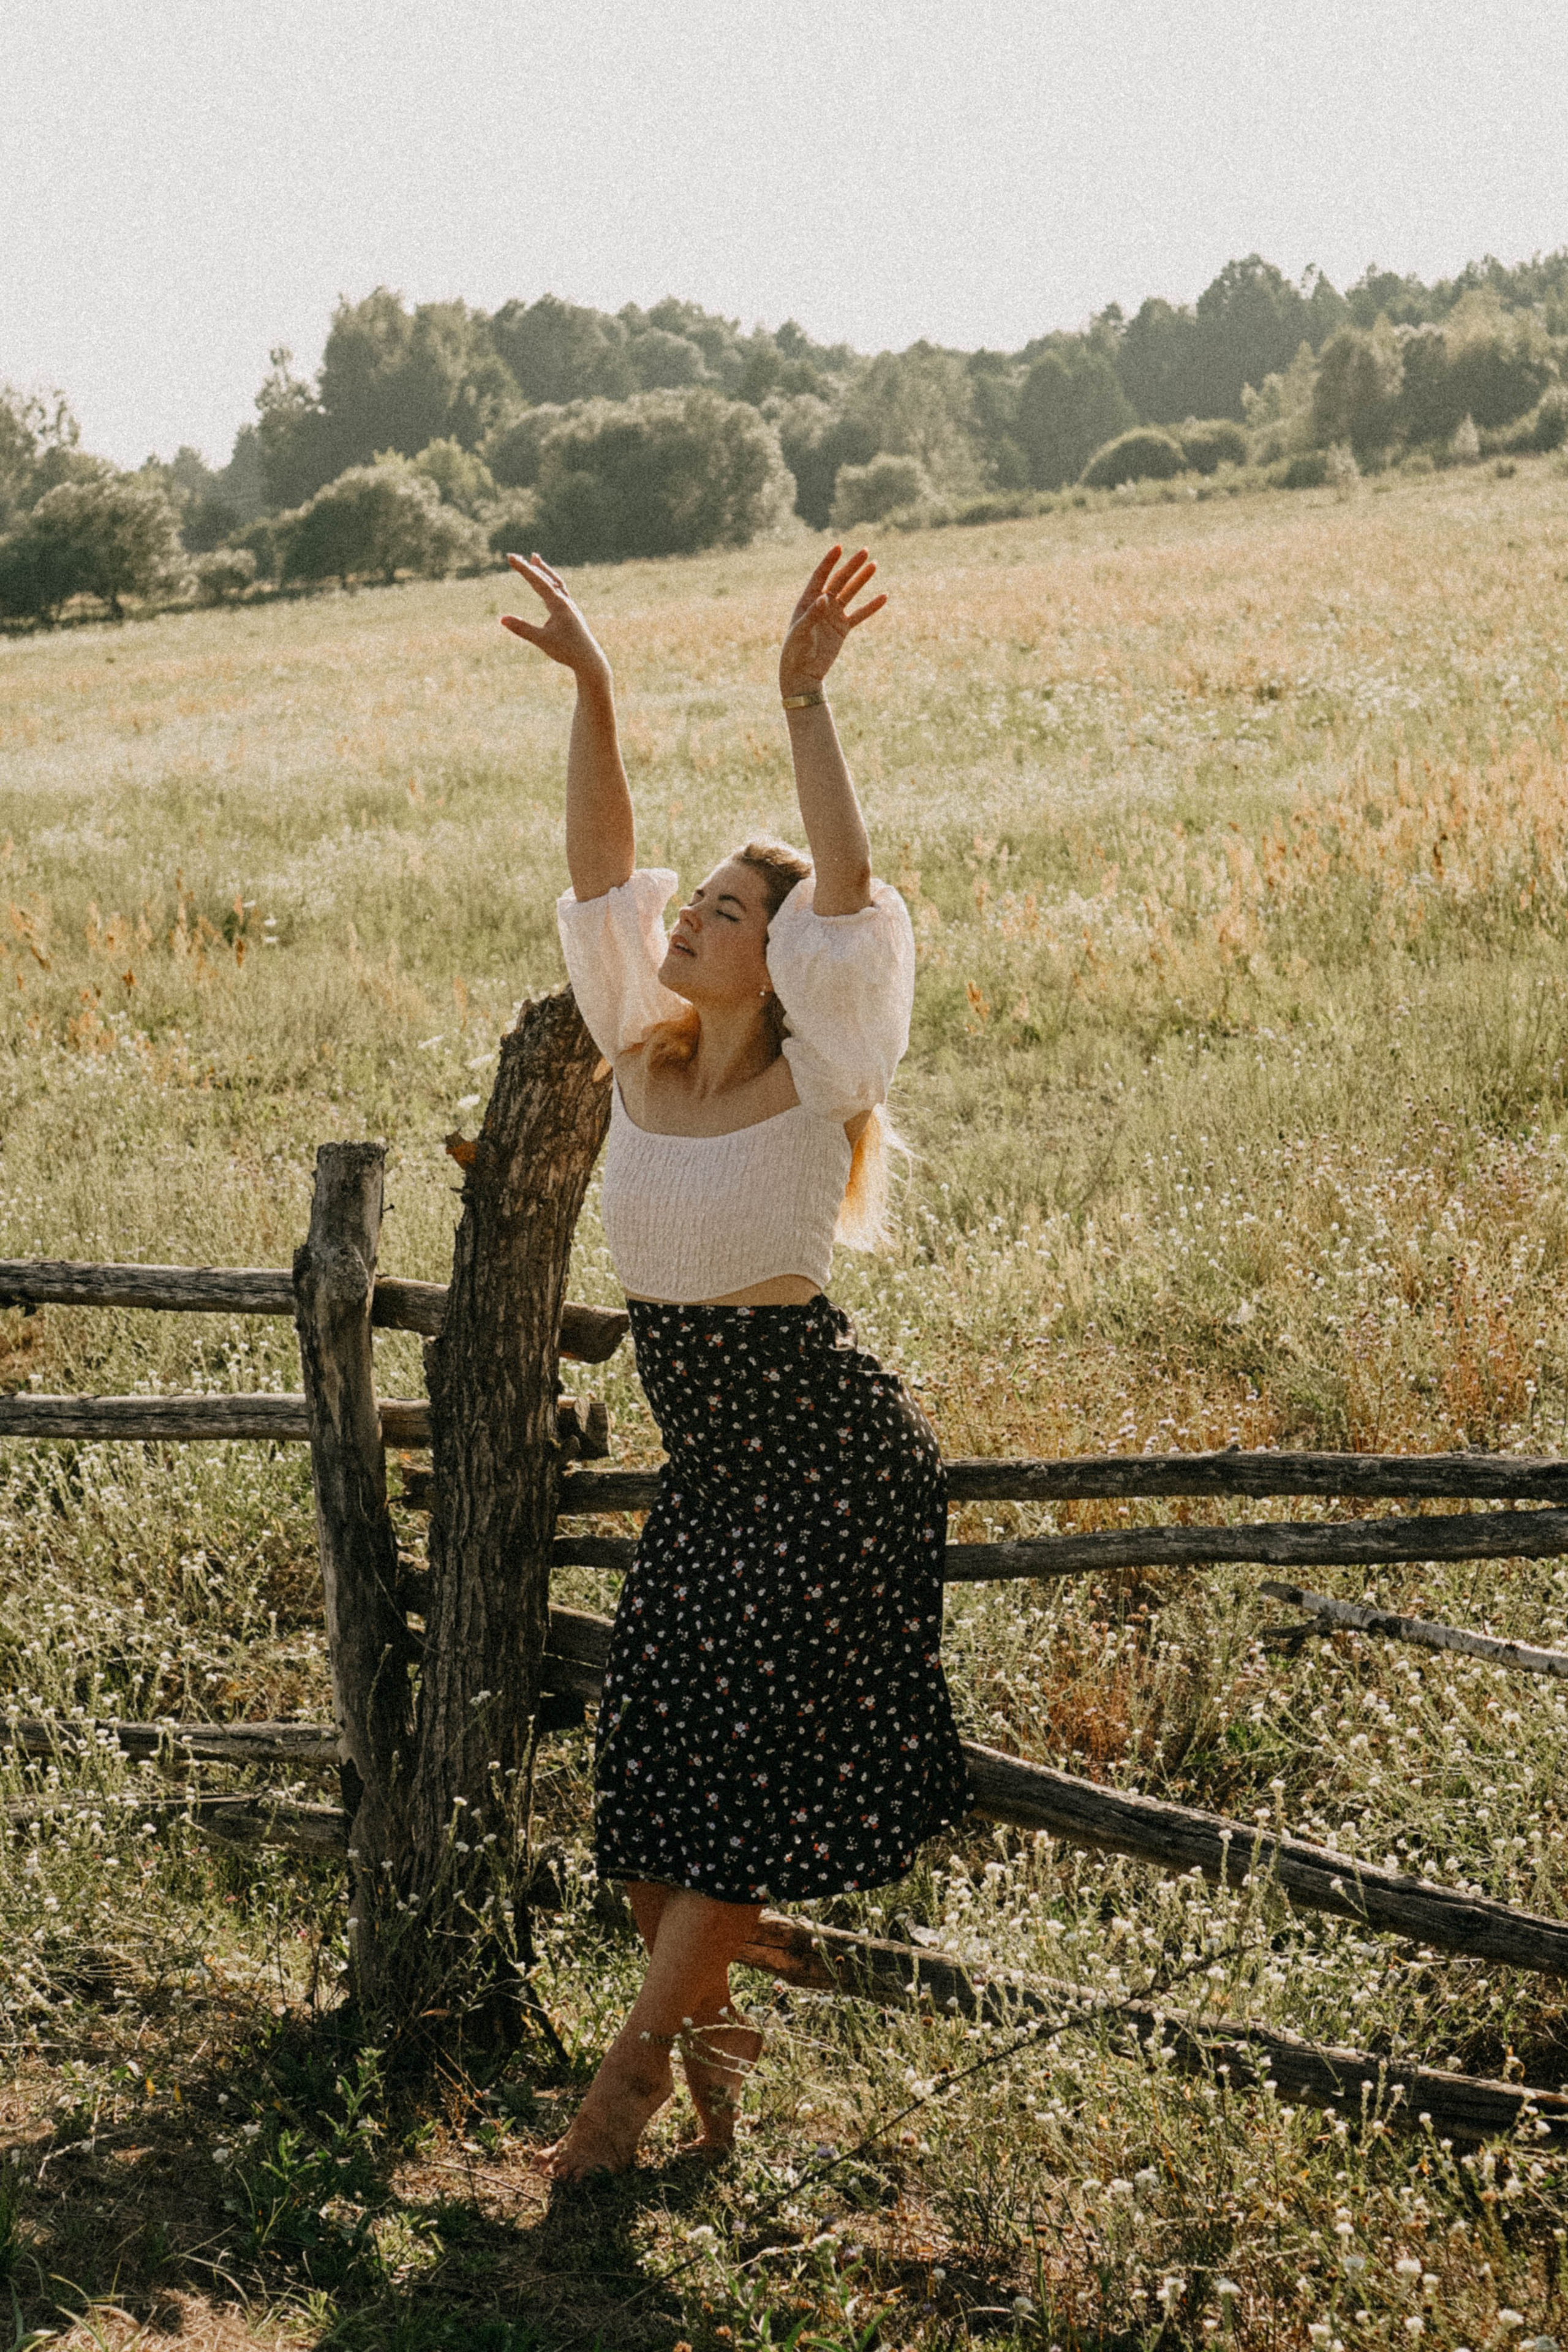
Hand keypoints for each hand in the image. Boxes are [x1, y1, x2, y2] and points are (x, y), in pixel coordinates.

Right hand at [500, 553, 611, 684]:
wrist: (590, 660)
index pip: (538, 581)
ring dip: (544, 570)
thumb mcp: (542, 640)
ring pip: (556, 583)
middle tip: (516, 557)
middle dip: (530, 567)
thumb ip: (522, 629)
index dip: (523, 569)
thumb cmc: (567, 651)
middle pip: (546, 578)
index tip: (511, 557)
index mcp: (559, 604)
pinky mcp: (571, 613)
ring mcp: (570, 606)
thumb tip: (502, 619)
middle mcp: (565, 601)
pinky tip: (548, 586)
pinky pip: (560, 592)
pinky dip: (551, 583)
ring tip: (535, 559)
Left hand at [778, 545, 886, 697]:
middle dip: (852, 566)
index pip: (820, 576)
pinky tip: (883, 597)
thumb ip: (812, 614)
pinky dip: (871, 607)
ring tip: (874, 565)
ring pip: (850, 594)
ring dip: (862, 580)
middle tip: (865, 551)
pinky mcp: (842, 629)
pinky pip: (859, 615)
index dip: (829, 561)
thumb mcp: (800, 632)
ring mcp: (833, 616)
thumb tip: (824, 598)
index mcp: (807, 601)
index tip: (839, 547)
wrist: (802, 674)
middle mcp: (821, 605)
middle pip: (839, 581)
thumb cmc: (795, 652)